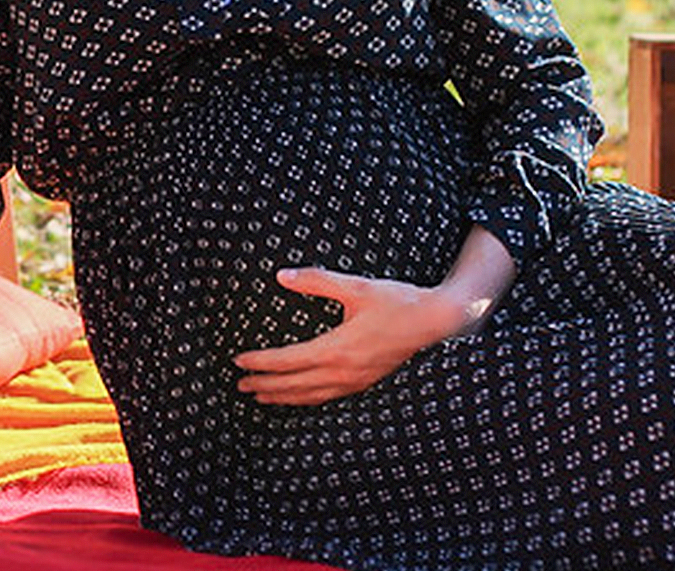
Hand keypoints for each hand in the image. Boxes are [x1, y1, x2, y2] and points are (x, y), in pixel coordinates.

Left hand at [233, 267, 478, 405]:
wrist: (436, 321)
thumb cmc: (398, 301)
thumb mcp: (357, 286)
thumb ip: (318, 281)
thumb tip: (283, 276)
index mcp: (336, 348)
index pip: (286, 360)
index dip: (260, 362)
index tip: (238, 361)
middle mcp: (343, 370)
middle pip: (293, 384)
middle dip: (264, 385)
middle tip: (240, 385)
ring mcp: (355, 380)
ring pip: (309, 395)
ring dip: (282, 397)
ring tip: (262, 398)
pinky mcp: (366, 381)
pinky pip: (328, 396)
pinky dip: (307, 399)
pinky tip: (301, 396)